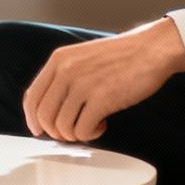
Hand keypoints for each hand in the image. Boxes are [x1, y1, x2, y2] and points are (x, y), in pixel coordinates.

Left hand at [22, 19, 184, 142]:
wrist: (152, 49)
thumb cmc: (122, 56)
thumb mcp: (82, 57)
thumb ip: (64, 76)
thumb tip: (50, 108)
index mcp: (59, 60)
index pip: (32, 97)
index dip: (33, 119)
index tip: (39, 130)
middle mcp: (66, 71)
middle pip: (44, 116)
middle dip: (56, 131)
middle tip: (72, 131)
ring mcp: (83, 85)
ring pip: (62, 127)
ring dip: (75, 134)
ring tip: (90, 126)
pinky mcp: (102, 99)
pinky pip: (82, 130)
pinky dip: (90, 134)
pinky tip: (101, 125)